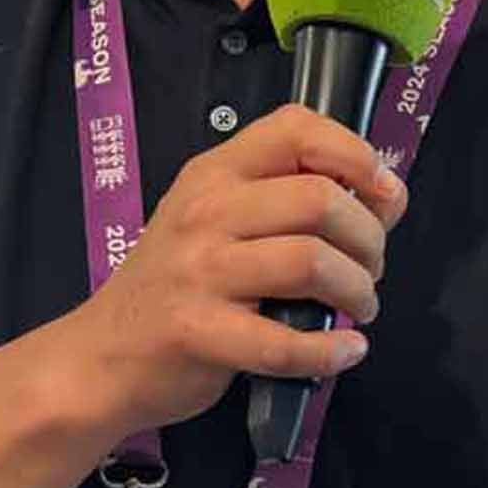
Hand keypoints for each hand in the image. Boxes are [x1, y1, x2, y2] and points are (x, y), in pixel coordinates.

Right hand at [56, 106, 406, 441]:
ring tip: (360, 307)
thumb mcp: (224, 219)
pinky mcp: (196, 331)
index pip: (296, 129)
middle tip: (372, 268)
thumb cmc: (180, 282)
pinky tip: (345, 351)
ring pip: (311, 261)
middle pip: (320, 200)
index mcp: (218, 172)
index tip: (385, 194)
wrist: (100, 357)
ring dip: (358, 290)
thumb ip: (295, 198)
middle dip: (370, 238)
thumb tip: (387, 198)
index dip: (357, 154)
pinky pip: (284, 340)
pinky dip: (330, 349)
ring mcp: (198, 270)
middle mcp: (206, 211)